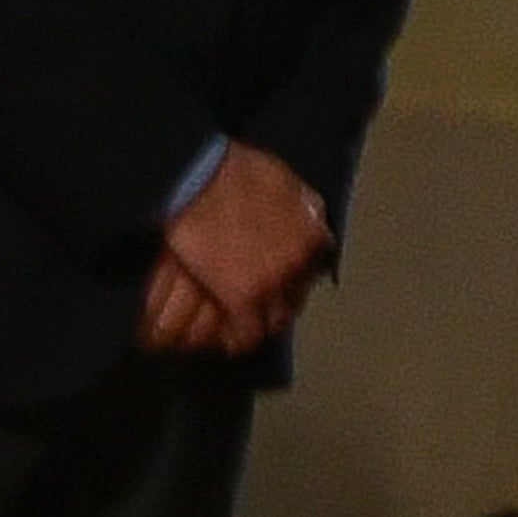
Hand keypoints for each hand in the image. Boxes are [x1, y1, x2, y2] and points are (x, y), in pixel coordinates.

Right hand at [149, 140, 331, 356]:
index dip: (296, 283)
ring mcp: (272, 284)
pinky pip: (245, 335)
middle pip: (293, 303)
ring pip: (272, 323)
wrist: (205, 180)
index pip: (312, 273)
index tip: (284, 288)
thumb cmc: (242, 172)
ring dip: (259, 328)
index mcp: (312, 237)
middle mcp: (299, 266)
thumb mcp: (290, 185)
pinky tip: (229, 343)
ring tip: (244, 332)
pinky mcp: (240, 299)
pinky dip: (238, 341)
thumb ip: (303, 209)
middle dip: (278, 309)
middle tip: (261, 314)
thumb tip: (309, 221)